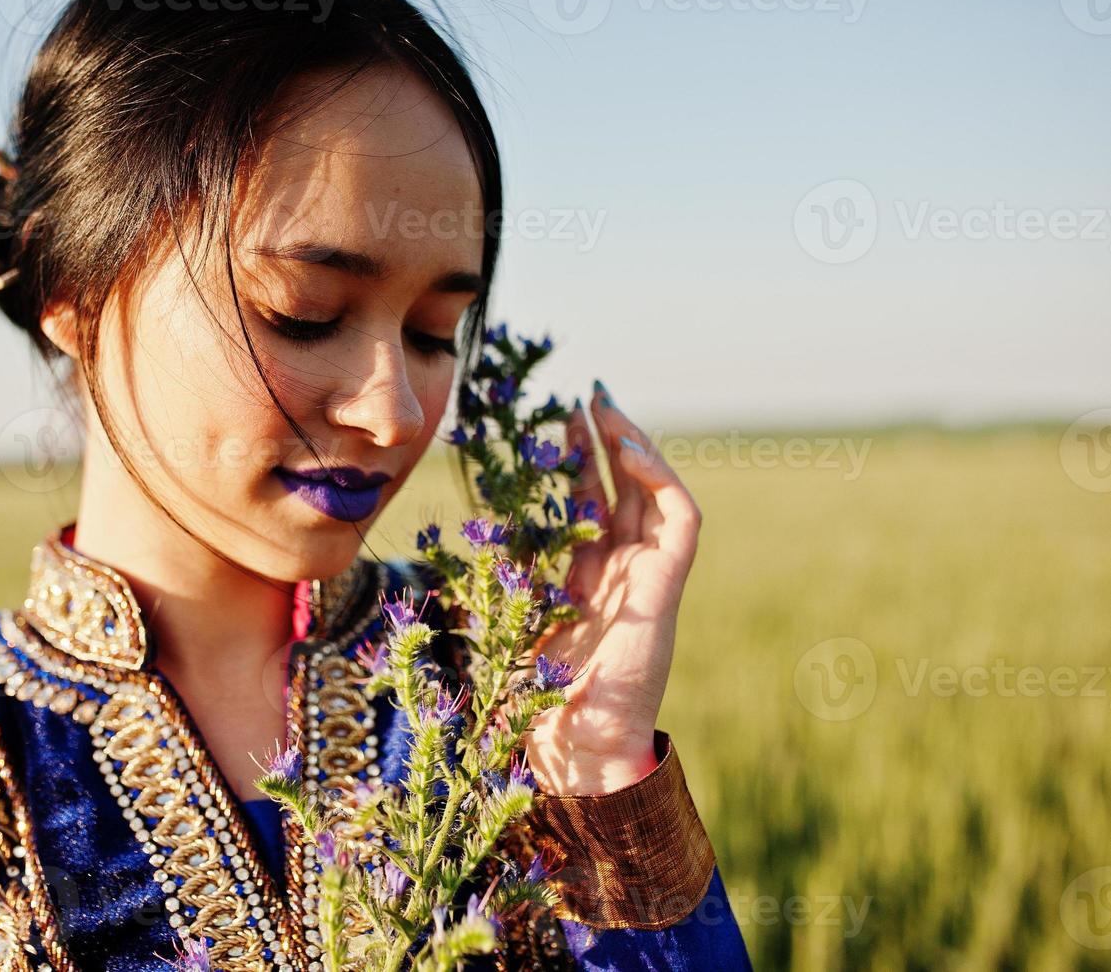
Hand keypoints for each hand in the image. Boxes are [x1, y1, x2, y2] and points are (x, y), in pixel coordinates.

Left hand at [526, 380, 702, 795]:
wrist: (574, 744)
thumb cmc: (536, 698)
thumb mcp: (510, 618)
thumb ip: (503, 577)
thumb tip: (461, 541)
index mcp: (589, 580)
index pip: (593, 504)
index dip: (579, 462)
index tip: (554, 423)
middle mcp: (623, 572)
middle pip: (624, 488)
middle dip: (606, 439)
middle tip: (584, 396)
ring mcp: (649, 576)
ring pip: (654, 493)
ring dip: (633, 445)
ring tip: (604, 406)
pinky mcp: (668, 585)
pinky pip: (679, 518)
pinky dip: (660, 478)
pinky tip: (627, 448)